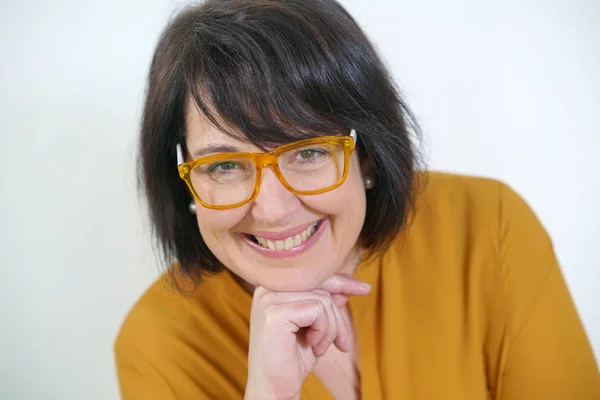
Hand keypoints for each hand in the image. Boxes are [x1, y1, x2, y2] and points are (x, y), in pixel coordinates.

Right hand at [244, 274, 370, 399]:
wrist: (274, 389)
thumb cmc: (291, 358)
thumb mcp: (314, 326)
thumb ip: (323, 303)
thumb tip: (345, 286)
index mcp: (273, 287)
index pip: (314, 274)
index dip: (341, 281)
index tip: (364, 288)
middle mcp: (267, 288)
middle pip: (322, 286)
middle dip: (338, 317)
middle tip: (342, 343)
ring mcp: (269, 299)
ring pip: (323, 300)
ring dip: (330, 329)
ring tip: (320, 347)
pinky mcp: (275, 313)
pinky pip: (317, 310)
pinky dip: (323, 331)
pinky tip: (313, 346)